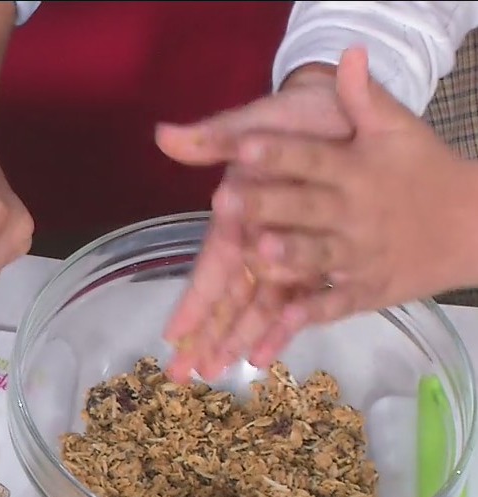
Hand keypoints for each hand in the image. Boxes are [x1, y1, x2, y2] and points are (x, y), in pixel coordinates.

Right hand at [155, 63, 350, 381]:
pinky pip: (301, 298)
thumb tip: (165, 136)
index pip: (214, 266)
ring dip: (237, 339)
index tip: (173, 333)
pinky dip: (283, 327)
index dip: (195, 300)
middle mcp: (258, 238)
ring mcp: (288, 250)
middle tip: (183, 375)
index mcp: (241, 213)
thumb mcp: (260, 121)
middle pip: (230, 296)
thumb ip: (217, 138)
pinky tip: (265, 355)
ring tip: (216, 374)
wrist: (346, 107)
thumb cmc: (299, 113)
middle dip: (206, 334)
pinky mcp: (319, 255)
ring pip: (259, 305)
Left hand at [226, 47, 477, 335]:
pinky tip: (279, 323)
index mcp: (356, 169)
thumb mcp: (398, 130)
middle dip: (267, 204)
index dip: (280, 150)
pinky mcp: (364, 290)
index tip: (244, 143)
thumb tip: (347, 52)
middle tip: (225, 198)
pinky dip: (308, 316)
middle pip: (305, 207)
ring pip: (318, 256)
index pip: (313, 156)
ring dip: (289, 256)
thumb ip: (364, 98)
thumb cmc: (422, 171)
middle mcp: (355, 211)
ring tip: (258, 253)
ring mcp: (360, 254)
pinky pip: (333, 304)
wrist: (474, 227)